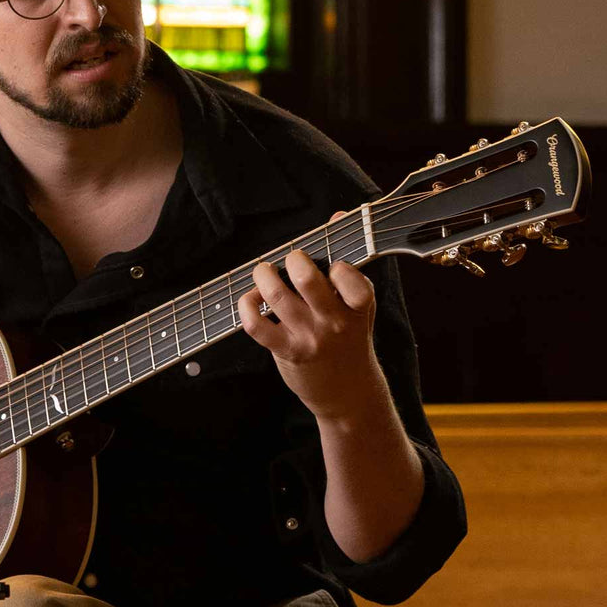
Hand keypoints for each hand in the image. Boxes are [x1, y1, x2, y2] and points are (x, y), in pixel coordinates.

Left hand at [238, 213, 383, 423]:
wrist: (348, 390)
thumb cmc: (348, 336)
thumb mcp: (356, 303)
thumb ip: (346, 261)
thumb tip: (340, 215)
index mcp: (359, 306)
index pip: (351, 277)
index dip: (337, 265)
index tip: (330, 264)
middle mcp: (336, 322)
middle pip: (307, 279)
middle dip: (293, 258)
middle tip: (291, 259)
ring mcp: (311, 338)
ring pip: (277, 296)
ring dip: (263, 275)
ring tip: (264, 272)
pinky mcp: (287, 351)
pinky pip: (256, 325)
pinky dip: (246, 305)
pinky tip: (250, 299)